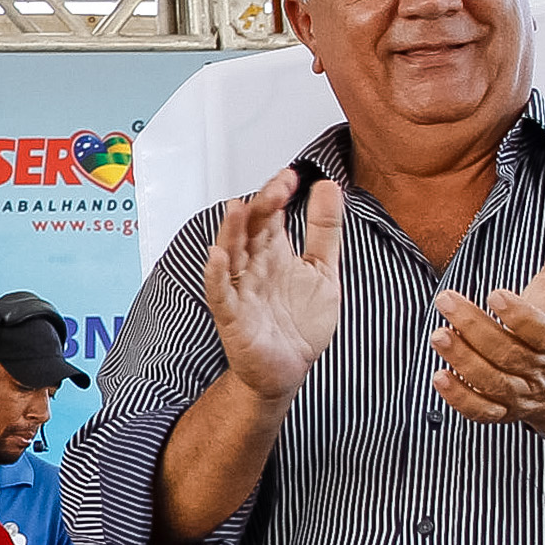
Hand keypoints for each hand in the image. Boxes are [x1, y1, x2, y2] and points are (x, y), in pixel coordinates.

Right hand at [202, 166, 343, 402]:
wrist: (290, 368)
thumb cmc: (300, 322)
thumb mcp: (324, 269)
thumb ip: (325, 229)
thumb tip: (328, 186)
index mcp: (274, 254)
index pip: (271, 215)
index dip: (278, 194)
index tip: (292, 176)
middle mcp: (254, 268)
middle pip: (251, 229)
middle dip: (262, 206)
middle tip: (278, 187)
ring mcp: (241, 291)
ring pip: (230, 255)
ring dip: (232, 232)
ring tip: (239, 209)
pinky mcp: (233, 317)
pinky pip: (220, 293)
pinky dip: (216, 275)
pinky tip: (219, 257)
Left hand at [429, 191, 544, 425]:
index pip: (541, 329)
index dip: (519, 314)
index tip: (494, 292)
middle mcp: (540, 367)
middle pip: (507, 353)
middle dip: (475, 329)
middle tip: (444, 300)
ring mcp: (521, 392)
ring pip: (491, 381)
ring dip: (463, 360)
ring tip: (437, 335)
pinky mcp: (503, 410)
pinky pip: (482, 412)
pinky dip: (461, 399)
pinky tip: (438, 377)